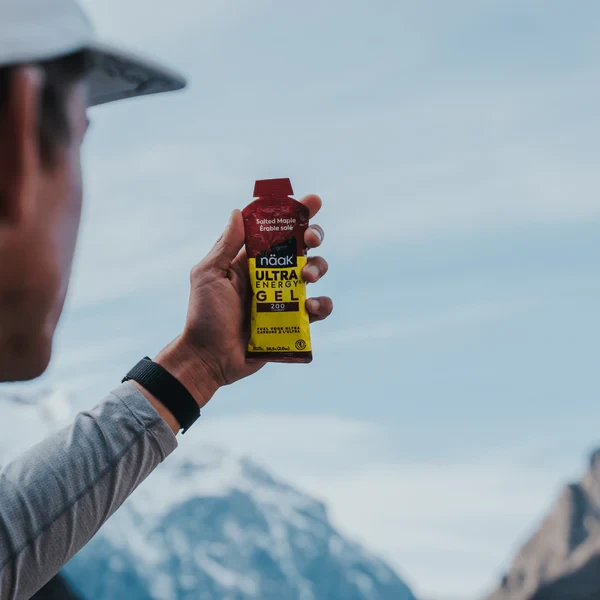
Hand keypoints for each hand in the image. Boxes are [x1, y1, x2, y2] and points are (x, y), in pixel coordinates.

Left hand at [155, 194, 332, 411]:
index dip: (296, 213)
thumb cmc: (204, 315)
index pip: (276, 230)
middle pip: (302, 247)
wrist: (210, 357)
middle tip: (310, 240)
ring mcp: (284, 297)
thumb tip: (238, 211)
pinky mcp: (292, 321)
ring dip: (318, 268)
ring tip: (306, 277)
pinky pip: (317, 309)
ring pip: (315, 273)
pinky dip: (321, 305)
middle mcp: (271, 275)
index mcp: (251, 260)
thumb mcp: (209, 275)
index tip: (312, 202)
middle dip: (313, 237)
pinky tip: (310, 307)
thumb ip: (226, 245)